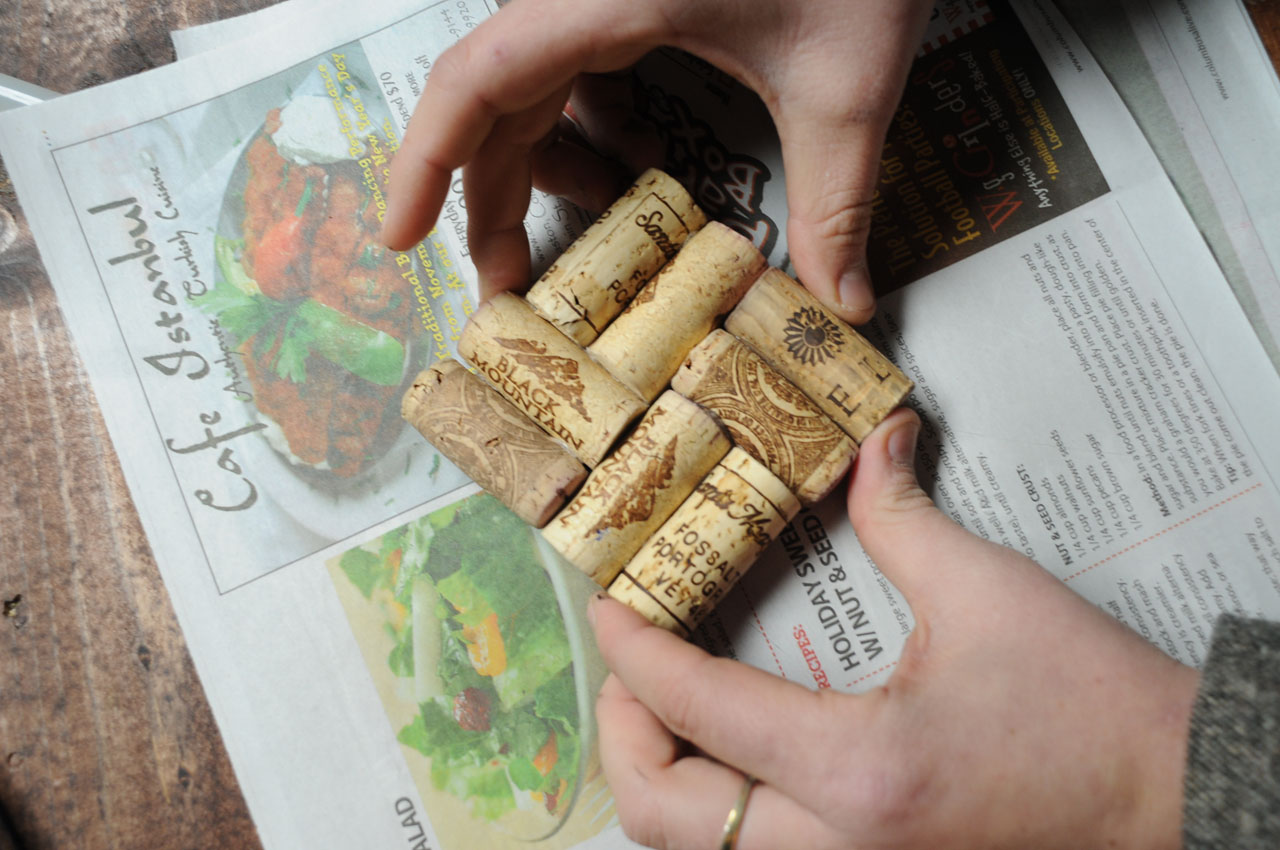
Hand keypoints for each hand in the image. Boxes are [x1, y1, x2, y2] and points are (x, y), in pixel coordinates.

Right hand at [382, 0, 932, 320]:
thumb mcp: (846, 86)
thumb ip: (835, 200)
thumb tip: (840, 307)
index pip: (475, 79)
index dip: (423, 162)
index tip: (397, 238)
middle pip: (496, 100)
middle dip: (496, 198)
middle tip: (512, 289)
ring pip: (532, 83)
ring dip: (546, 161)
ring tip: (596, 226)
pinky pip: (576, 63)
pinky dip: (590, 122)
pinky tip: (638, 160)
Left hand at [589, 408, 1199, 849]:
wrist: (1171, 791)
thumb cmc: (1091, 705)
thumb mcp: (987, 592)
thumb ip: (899, 515)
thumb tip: (871, 445)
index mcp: (858, 770)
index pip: (701, 711)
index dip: (635, 655)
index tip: (607, 606)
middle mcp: (839, 846)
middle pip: (667, 816)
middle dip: (627, 735)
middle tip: (631, 662)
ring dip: (663, 781)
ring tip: (667, 704)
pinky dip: (714, 813)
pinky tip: (727, 753)